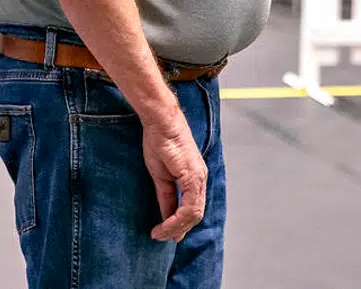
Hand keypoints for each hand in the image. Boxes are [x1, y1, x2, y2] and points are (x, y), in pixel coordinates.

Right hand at [142, 112, 207, 242]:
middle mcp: (200, 179)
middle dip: (178, 229)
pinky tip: (165, 224)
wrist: (161, 123)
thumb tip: (167, 217)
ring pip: (194, 213)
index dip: (179, 224)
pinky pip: (190, 205)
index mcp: (194, 178)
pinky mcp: (193, 176)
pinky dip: (177, 219)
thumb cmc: (160, 142)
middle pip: (195, 214)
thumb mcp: (161, 176)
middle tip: (161, 236)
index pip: (192, 209)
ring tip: (160, 233)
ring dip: (176, 227)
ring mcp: (198, 177)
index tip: (164, 234)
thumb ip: (166, 197)